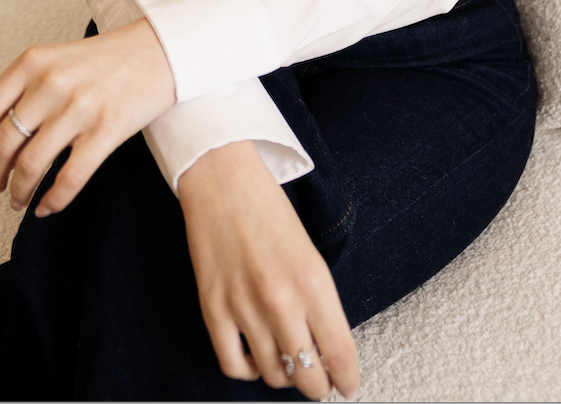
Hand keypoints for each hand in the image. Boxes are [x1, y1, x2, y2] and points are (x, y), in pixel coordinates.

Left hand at [0, 18, 174, 215]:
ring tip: (18, 201)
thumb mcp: (57, 58)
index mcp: (33, 61)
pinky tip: (47, 207)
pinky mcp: (106, 130)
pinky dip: (53, 200)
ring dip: (19, 191)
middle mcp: (51, 83)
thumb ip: (26, 88)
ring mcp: (79, 107)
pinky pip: (69, 178)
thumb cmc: (107, 58)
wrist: (160, 50)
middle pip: (4, 142)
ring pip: (31, 165)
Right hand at [178, 141, 358, 400]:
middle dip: (318, 385)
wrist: (222, 179)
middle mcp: (281, 299)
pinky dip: (247, 371)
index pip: (340, 353)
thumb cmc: (268, 209)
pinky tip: (254, 357)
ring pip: (272, 375)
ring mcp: (244, 306)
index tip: (347, 387)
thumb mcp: (309, 252)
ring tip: (287, 362)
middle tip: (320, 381)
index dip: (348, 379)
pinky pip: (233, 365)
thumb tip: (327, 348)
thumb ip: (320, 301)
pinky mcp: (213, 308)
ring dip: (284, 376)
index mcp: (313, 280)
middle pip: (308, 376)